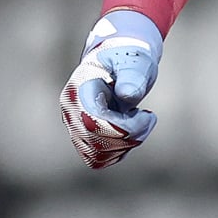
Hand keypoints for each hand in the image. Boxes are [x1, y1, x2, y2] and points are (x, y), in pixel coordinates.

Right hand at [59, 9, 162, 168]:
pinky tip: (130, 131)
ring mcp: (74, 125)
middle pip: (96, 143)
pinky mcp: (83, 136)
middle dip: (129, 136)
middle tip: (146, 117)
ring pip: (97, 155)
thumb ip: (132, 76)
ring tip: (138, 122)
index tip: (146, 114)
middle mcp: (71, 110)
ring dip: (125, 144)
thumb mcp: (135, 61)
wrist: (120, 60)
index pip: (94, 123)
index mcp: (79, 89)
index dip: (124, 127)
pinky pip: (98, 158)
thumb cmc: (129, 58)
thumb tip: (127, 94)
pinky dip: (119, 151)